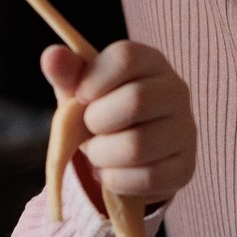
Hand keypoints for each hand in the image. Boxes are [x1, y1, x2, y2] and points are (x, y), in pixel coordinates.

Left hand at [41, 38, 194, 216]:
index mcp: (150, 62)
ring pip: (138, 145)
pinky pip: (146, 178)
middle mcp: (176, 91)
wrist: (124, 152)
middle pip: (135, 101)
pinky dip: (115, 180)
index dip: (92, 80)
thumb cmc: (101, 110)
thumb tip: (51, 56)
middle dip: (96, 121)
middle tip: (89, 129)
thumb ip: (66, 72)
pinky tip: (109, 172)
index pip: (125, 58)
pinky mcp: (184, 167)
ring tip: (97, 153)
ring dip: (102, 154)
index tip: (80, 97)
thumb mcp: (81, 88)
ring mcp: (185, 130)